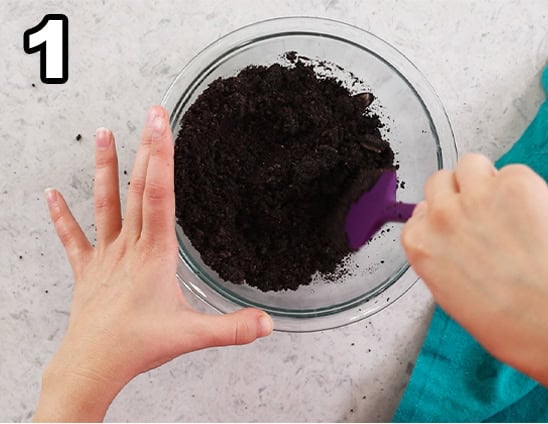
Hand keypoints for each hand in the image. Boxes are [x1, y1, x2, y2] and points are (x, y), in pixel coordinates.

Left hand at [35, 107, 272, 421]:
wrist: (91, 365)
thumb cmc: (137, 346)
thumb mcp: (192, 335)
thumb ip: (233, 328)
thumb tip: (268, 323)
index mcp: (155, 254)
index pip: (159, 195)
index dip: (163, 158)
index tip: (162, 126)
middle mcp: (129, 247)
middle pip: (137, 189)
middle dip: (146, 148)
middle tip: (150, 115)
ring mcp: (106, 257)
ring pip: (105, 204)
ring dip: (104, 167)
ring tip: (102, 133)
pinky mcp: (88, 271)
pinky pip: (73, 238)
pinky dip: (61, 215)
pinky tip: (50, 194)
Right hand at [401, 153, 547, 407]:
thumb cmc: (507, 320)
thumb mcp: (452, 295)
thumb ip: (444, 257)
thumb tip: (452, 238)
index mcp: (422, 244)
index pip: (420, 211)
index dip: (445, 217)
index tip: (461, 227)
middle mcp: (443, 215)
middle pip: (441, 180)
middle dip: (461, 194)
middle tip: (487, 216)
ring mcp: (478, 195)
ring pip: (472, 164)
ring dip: (487, 180)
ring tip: (509, 210)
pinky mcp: (516, 183)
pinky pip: (514, 172)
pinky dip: (525, 189)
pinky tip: (535, 219)